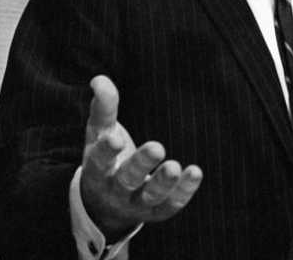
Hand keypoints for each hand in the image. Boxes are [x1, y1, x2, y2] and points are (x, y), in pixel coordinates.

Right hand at [79, 75, 203, 239]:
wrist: (105, 205)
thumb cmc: (105, 159)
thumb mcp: (99, 134)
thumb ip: (103, 108)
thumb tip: (99, 79)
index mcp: (97, 170)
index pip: (99, 162)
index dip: (106, 151)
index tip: (115, 138)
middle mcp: (115, 190)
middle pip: (126, 180)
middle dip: (140, 164)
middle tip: (156, 147)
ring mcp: (136, 203)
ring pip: (149, 197)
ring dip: (163, 184)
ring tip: (175, 166)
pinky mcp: (156, 212)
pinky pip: (170, 205)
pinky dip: (183, 192)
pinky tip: (195, 172)